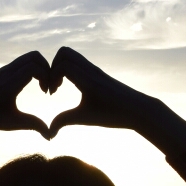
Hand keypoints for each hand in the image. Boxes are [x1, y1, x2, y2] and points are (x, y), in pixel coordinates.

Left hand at [49, 46, 185, 155]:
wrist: (136, 111)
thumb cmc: (112, 114)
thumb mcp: (82, 117)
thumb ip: (65, 119)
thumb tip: (49, 133)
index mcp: (85, 75)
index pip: (63, 59)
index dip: (51, 72)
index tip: (50, 91)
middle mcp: (88, 69)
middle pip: (63, 51)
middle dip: (50, 66)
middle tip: (51, 87)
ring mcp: (92, 71)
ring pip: (66, 54)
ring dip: (54, 69)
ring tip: (54, 89)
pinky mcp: (95, 77)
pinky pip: (72, 65)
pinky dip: (59, 74)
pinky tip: (59, 91)